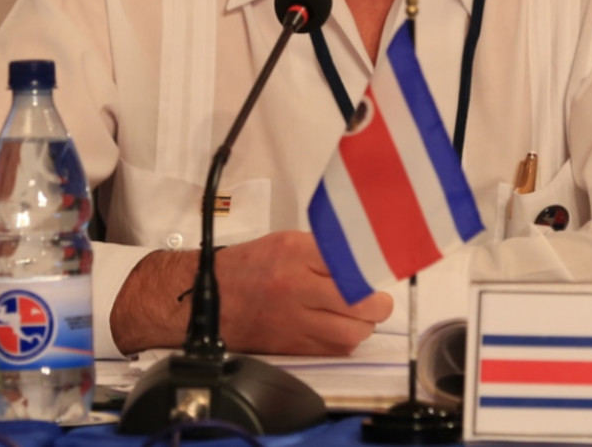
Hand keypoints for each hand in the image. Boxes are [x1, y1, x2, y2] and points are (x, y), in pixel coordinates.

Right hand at [110, 230, 392, 354]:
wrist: (209, 298)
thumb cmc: (252, 265)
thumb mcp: (289, 242)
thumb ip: (326, 250)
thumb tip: (364, 260)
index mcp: (297, 253)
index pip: (352, 262)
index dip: (374, 269)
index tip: (382, 269)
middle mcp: (298, 287)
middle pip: (360, 303)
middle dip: (376, 304)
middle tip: (376, 299)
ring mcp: (296, 321)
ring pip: (352, 333)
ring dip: (363, 325)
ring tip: (358, 315)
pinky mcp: (293, 346)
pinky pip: (334, 349)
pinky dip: (344, 340)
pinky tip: (338, 327)